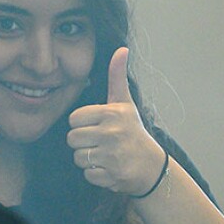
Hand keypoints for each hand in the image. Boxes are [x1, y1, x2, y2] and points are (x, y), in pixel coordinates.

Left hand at [67, 47, 163, 194]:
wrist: (152, 166)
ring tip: (104, 155)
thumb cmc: (132, 131)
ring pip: (78, 157)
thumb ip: (117, 77)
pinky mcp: (112, 175)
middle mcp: (112, 133)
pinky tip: (108, 168)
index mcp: (111, 114)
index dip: (81, 124)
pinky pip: (87, 174)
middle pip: (72, 139)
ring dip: (88, 159)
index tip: (96, 126)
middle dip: (82, 143)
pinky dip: (95, 174)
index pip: (73, 119)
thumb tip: (121, 48)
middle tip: (99, 142)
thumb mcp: (125, 102)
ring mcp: (112, 156)